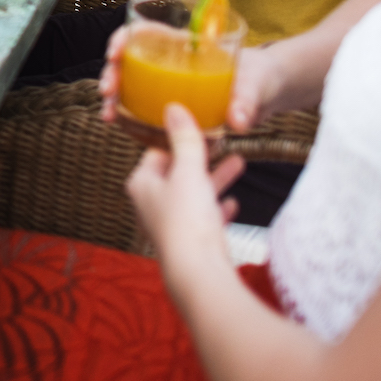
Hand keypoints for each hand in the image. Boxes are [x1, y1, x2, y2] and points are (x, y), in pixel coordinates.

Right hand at [100, 27, 280, 134]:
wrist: (268, 93)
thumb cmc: (260, 77)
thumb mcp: (256, 84)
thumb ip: (247, 100)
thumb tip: (239, 120)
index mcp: (186, 45)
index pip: (145, 32)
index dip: (123, 39)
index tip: (115, 53)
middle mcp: (172, 63)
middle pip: (130, 61)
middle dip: (112, 74)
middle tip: (108, 91)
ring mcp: (170, 86)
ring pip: (131, 87)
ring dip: (115, 99)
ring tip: (110, 116)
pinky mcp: (174, 108)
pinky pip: (144, 110)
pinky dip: (130, 119)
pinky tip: (123, 129)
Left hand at [127, 103, 244, 267]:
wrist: (198, 273)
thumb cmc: (187, 220)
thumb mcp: (188, 171)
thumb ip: (184, 140)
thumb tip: (173, 107)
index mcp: (142, 184)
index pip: (156, 151)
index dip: (177, 138)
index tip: (197, 127)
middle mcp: (151, 205)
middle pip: (177, 173)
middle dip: (201, 158)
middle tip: (222, 142)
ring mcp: (169, 225)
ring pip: (193, 195)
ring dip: (215, 180)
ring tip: (239, 163)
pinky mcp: (188, 243)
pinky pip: (203, 220)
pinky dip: (216, 209)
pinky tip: (232, 204)